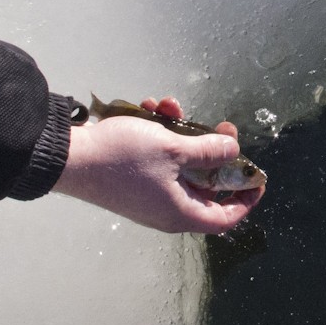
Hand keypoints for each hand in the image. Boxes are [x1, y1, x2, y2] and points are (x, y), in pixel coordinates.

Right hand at [51, 96, 264, 233]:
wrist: (69, 156)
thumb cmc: (122, 158)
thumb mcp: (173, 149)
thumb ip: (208, 150)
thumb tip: (233, 151)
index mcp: (181, 212)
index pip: (225, 217)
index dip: (245, 199)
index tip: (256, 176)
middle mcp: (167, 207)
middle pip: (205, 184)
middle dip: (213, 151)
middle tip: (222, 127)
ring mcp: (149, 193)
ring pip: (180, 163)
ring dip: (182, 133)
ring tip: (172, 107)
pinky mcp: (133, 177)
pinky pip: (158, 158)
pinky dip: (160, 134)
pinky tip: (152, 108)